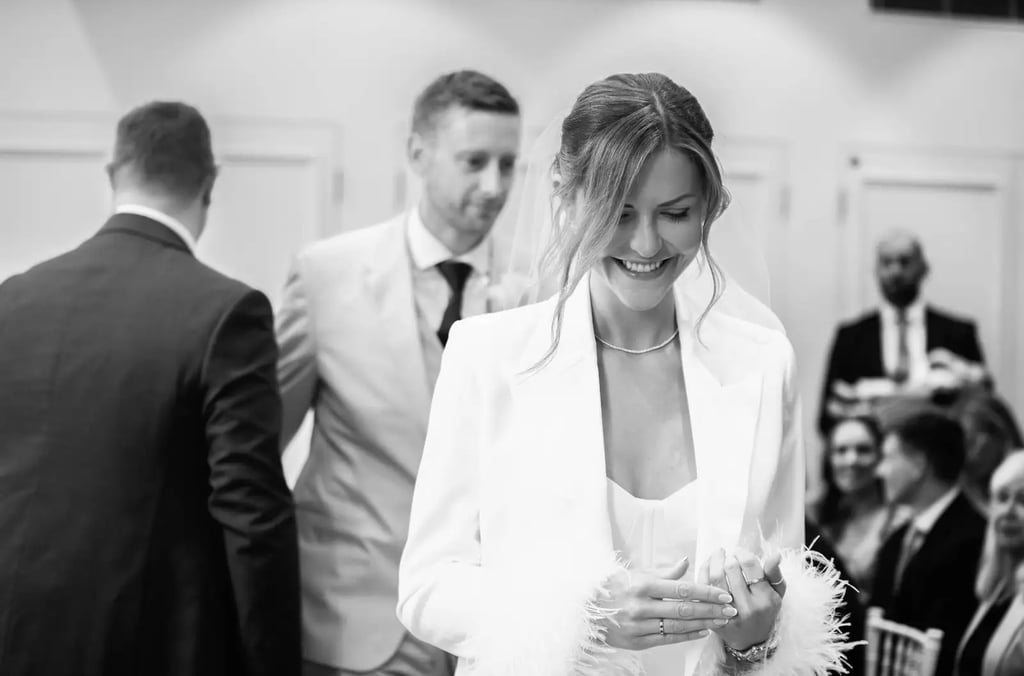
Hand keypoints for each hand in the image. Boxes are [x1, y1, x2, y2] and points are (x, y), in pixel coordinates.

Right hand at [597, 557, 736, 650]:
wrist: (586, 608)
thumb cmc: (613, 587)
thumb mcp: (636, 573)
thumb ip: (664, 572)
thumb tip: (686, 562)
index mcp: (642, 584)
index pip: (682, 589)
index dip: (705, 592)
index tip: (723, 594)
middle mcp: (641, 606)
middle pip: (684, 609)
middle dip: (711, 610)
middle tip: (730, 610)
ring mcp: (638, 626)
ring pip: (678, 625)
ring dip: (703, 623)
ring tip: (721, 621)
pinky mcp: (636, 641)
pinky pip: (667, 639)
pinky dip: (687, 635)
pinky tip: (701, 631)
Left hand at [700, 548, 785, 650]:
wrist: (751, 640)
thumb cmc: (765, 611)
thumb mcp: (776, 594)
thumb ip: (774, 573)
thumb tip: (775, 554)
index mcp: (764, 599)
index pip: (750, 565)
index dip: (742, 552)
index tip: (740, 552)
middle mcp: (746, 607)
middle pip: (731, 569)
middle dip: (729, 556)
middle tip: (729, 555)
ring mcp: (728, 614)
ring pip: (715, 577)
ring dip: (714, 560)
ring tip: (718, 554)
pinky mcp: (712, 616)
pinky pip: (704, 588)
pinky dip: (704, 572)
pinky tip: (708, 565)